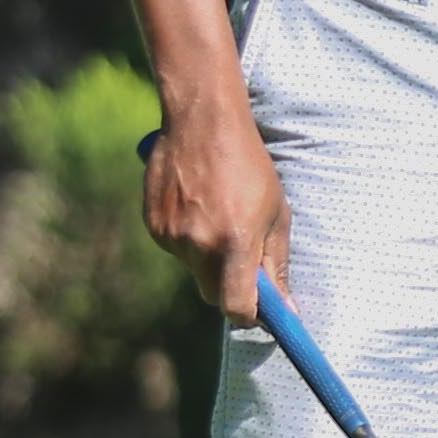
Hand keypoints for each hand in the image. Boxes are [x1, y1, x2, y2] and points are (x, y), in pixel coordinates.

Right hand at [138, 94, 288, 317]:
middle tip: (244, 261)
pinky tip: (198, 205)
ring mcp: (170, 235)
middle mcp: (198, 244)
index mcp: (234, 242)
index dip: (249, 314)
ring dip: (209, 256)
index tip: (260, 311)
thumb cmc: (249, 165)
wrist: (202, 122)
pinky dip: (188, 238)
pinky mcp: (152, 225)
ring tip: (220, 214)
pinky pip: (175, 248)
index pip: (235, 306)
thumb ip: (276, 263)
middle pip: (212, 294)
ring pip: (193, 269)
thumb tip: (285, 308)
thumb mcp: (276, 212)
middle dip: (230, 287)